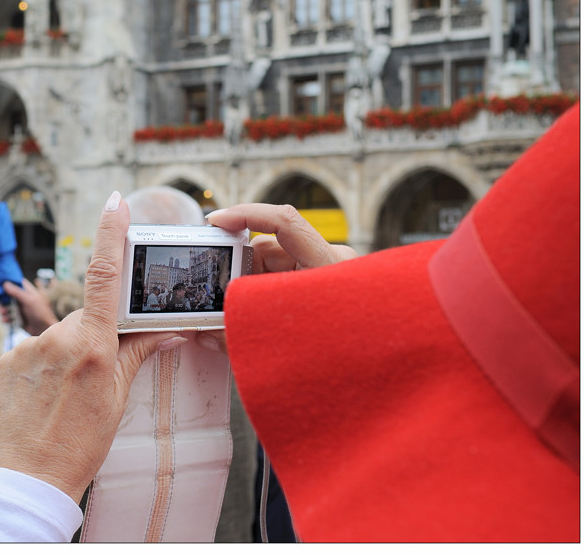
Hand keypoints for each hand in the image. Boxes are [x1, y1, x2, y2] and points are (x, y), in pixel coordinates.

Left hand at [0, 192, 184, 502]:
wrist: (29, 477)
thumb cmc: (79, 443)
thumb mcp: (118, 397)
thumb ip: (138, 354)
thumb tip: (168, 331)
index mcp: (91, 344)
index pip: (105, 277)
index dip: (111, 234)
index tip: (115, 202)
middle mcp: (56, 337)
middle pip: (86, 317)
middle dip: (96, 335)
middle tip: (96, 375)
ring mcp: (26, 347)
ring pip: (59, 335)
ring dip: (68, 353)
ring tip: (66, 394)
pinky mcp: (5, 358)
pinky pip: (34, 349)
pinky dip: (44, 364)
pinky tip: (45, 394)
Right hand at [3, 279, 58, 335]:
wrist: (44, 330)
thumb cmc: (41, 312)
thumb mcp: (29, 300)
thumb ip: (17, 292)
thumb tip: (5, 283)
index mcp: (26, 291)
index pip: (14, 282)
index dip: (6, 282)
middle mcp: (21, 298)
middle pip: (7, 295)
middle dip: (2, 300)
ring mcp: (19, 308)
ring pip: (6, 306)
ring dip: (3, 309)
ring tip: (4, 313)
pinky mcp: (17, 317)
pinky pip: (7, 316)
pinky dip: (6, 317)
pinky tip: (6, 320)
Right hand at [198, 203, 357, 353]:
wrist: (381, 368)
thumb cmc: (343, 356)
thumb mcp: (286, 341)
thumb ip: (240, 333)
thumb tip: (203, 331)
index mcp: (329, 267)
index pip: (284, 221)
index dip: (246, 214)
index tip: (216, 222)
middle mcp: (332, 259)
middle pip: (270, 249)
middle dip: (241, 272)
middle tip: (224, 300)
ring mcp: (330, 268)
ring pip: (273, 264)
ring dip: (253, 288)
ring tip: (253, 318)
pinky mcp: (325, 280)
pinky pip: (285, 276)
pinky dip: (267, 294)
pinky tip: (264, 318)